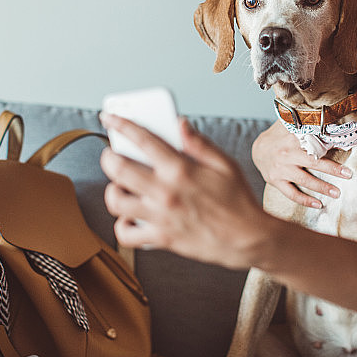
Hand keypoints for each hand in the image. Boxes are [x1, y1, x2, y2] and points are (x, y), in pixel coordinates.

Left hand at [99, 114, 272, 269]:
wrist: (248, 239)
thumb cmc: (238, 200)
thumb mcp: (224, 163)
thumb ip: (198, 143)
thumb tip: (179, 123)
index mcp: (180, 169)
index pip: (142, 139)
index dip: (121, 124)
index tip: (109, 117)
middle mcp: (165, 192)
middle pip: (118, 169)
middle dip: (108, 157)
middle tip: (111, 154)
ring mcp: (160, 217)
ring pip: (116, 201)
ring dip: (113, 190)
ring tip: (121, 186)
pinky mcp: (161, 238)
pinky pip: (126, 233)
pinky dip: (123, 225)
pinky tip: (130, 217)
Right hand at [251, 122, 352, 207]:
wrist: (257, 150)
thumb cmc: (279, 136)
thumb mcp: (289, 125)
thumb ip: (304, 122)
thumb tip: (327, 117)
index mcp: (292, 138)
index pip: (314, 142)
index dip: (330, 145)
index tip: (346, 148)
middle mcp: (286, 154)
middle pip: (313, 162)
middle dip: (332, 169)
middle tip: (348, 175)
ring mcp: (281, 169)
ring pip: (304, 180)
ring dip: (322, 187)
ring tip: (337, 193)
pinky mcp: (276, 181)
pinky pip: (292, 193)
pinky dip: (305, 200)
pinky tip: (319, 204)